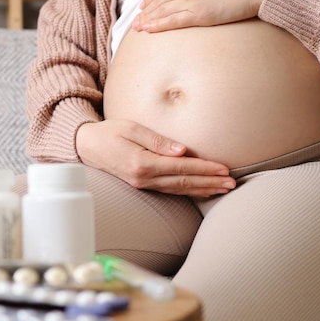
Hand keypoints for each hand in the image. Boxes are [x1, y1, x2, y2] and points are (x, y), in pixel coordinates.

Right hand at [75, 120, 235, 196]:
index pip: (181, 168)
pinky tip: (202, 190)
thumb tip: (183, 151)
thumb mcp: (132, 129)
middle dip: (210, 183)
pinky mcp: (143, 186)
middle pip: (183, 182)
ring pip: (179, 190)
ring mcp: (143, 185)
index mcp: (142, 163)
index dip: (204, 169)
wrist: (87, 147)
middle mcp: (144, 179)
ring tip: (224, 189)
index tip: (224, 169)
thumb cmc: (109, 133)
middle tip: (232, 183)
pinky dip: (189, 191)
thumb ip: (157, 141)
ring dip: (203, 189)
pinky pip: (171, 190)